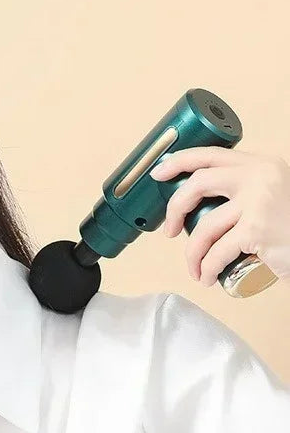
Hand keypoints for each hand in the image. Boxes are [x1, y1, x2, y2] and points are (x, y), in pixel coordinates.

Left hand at [150, 147, 289, 284]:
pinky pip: (217, 252)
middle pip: (198, 183)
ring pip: (204, 227)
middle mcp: (258, 177)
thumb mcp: (272, 196)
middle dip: (175, 209)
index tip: (159, 173)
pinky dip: (207, 269)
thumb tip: (205, 202)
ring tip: (197, 270)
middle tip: (170, 232)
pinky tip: (209, 278)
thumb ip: (247, 192)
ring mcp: (257, 202)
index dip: (179, 161)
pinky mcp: (256, 230)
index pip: (211, 154)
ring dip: (192, 255)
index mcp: (259, 165)